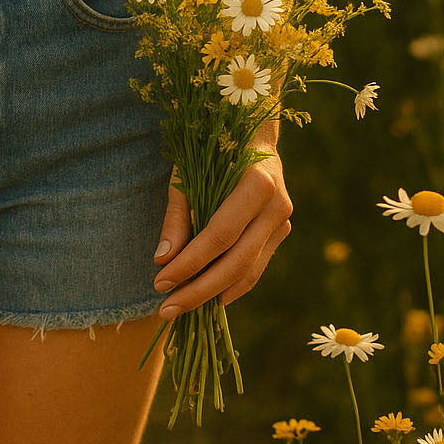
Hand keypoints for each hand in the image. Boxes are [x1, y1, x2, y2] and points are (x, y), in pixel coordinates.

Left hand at [151, 142, 293, 316]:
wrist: (253, 134)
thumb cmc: (212, 147)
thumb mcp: (189, 172)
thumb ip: (177, 216)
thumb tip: (163, 260)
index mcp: (257, 182)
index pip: (220, 235)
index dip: (189, 263)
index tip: (160, 282)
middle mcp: (277, 206)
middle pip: (237, 262)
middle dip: (199, 291)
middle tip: (166, 310)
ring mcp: (283, 223)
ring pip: (248, 272)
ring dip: (212, 296)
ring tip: (179, 309)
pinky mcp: (281, 234)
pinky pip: (254, 269)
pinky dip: (228, 287)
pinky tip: (203, 298)